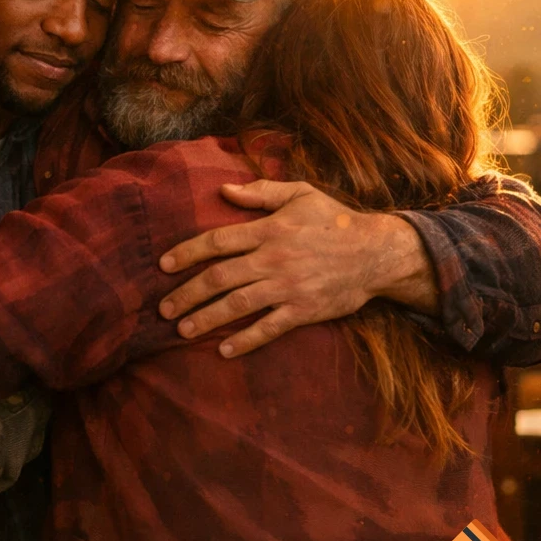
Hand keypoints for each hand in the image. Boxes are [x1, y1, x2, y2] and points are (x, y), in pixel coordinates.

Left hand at [158, 180, 400, 356]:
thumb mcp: (299, 194)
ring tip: (182, 329)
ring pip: (237, 305)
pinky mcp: (304, 310)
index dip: (187, 253)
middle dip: (187, 293)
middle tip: (163, 308)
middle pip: (219, 278)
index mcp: (269, 230)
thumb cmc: (334, 219)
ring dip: (206, 319)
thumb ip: (260, 192)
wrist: (377, 253)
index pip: (217, 242)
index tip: (163, 265)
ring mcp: (288, 287)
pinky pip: (269, 328)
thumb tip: (223, 190)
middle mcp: (273, 259)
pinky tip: (225, 350)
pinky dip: (246, 340)